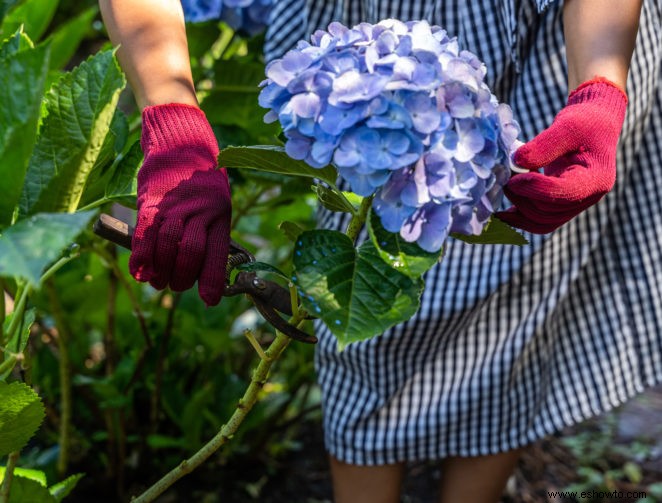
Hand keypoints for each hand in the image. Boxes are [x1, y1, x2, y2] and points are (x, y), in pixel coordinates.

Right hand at [129, 104, 231, 305]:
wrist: (180, 140)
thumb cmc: (201, 177)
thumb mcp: (217, 201)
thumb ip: (211, 230)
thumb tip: (206, 268)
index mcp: (221, 213)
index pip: (216, 253)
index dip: (211, 280)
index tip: (209, 300)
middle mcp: (200, 209)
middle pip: (189, 253)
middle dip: (181, 277)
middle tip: (175, 286)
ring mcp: (174, 204)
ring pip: (167, 246)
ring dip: (160, 271)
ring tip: (158, 281)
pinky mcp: (151, 200)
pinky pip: (145, 233)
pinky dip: (141, 256)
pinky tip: (140, 271)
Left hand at [495, 77, 626, 233]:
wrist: (593, 126)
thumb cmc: (584, 122)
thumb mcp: (567, 126)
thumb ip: (544, 145)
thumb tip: (515, 162)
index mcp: (596, 179)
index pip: (564, 194)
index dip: (535, 188)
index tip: (514, 178)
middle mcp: (588, 198)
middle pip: (548, 212)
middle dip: (523, 198)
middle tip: (504, 179)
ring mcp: (575, 205)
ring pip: (542, 222)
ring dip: (518, 209)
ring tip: (504, 187)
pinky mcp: (560, 206)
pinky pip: (539, 221)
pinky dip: (520, 217)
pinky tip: (502, 211)